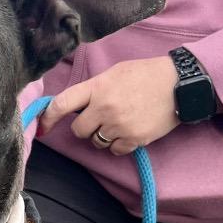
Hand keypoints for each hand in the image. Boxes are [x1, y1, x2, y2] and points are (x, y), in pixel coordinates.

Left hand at [38, 56, 179, 155]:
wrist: (180, 84)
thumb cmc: (146, 75)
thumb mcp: (116, 72)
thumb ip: (93, 89)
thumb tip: (73, 106)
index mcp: (98, 87)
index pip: (63, 103)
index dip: (48, 117)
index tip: (43, 127)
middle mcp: (105, 107)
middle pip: (79, 130)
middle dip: (86, 128)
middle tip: (100, 119)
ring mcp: (119, 125)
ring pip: (96, 142)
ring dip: (103, 136)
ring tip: (120, 121)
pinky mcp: (133, 139)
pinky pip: (114, 151)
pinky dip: (119, 144)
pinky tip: (130, 130)